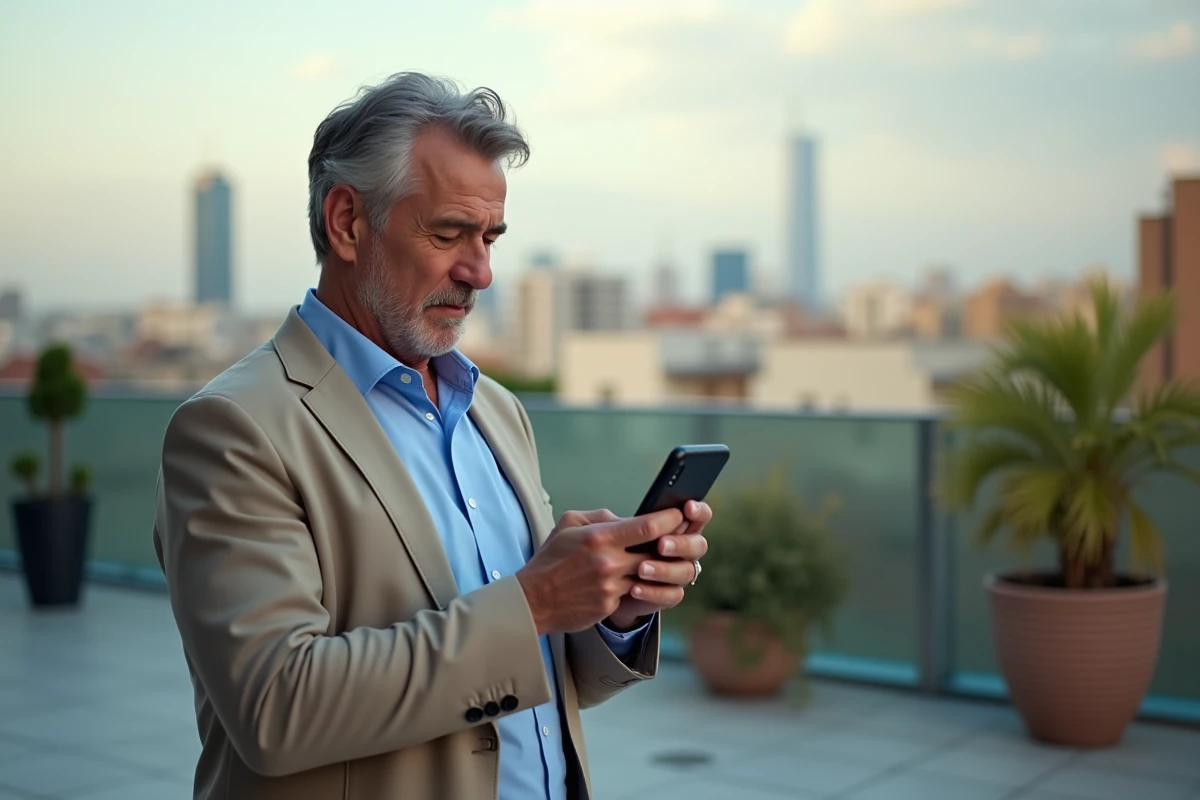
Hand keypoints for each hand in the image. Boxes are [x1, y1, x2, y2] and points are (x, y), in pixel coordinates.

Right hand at [515, 507, 684, 634]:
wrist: (532, 600)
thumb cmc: (551, 559)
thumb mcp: (569, 524)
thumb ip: (602, 516)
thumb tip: (627, 518)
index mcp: (600, 537)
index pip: (648, 526)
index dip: (670, 519)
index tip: (678, 514)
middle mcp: (609, 562)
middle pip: (656, 552)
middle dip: (669, 544)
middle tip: (678, 537)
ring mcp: (611, 587)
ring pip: (648, 574)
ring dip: (653, 567)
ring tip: (654, 559)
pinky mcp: (610, 606)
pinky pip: (632, 593)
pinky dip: (634, 585)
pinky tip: (630, 580)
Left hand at [607, 500, 711, 630]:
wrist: (594, 584)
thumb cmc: (599, 550)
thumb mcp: (599, 529)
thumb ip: (612, 521)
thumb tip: (624, 521)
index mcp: (671, 525)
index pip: (696, 515)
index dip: (697, 511)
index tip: (686, 508)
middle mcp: (679, 548)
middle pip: (698, 544)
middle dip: (682, 544)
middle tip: (661, 545)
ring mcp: (675, 573)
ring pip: (687, 571)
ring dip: (665, 569)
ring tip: (641, 569)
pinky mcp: (666, 595)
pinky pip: (672, 595)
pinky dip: (655, 591)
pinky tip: (635, 588)